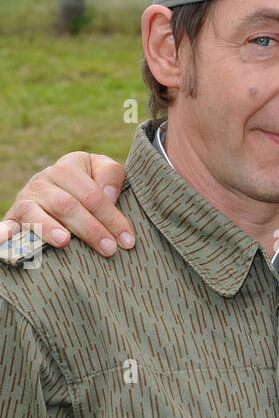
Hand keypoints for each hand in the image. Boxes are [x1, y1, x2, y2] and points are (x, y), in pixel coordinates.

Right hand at [0, 153, 133, 255]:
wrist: (56, 191)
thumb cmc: (89, 186)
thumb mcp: (101, 172)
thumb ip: (111, 175)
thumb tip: (109, 194)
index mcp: (67, 167)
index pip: (92, 194)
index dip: (111, 217)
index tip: (127, 240)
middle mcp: (43, 180)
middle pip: (67, 205)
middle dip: (90, 229)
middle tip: (109, 249)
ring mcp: (26, 200)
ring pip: (35, 213)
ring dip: (49, 228)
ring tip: (65, 242)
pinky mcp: (13, 218)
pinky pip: (6, 225)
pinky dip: (4, 234)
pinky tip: (7, 239)